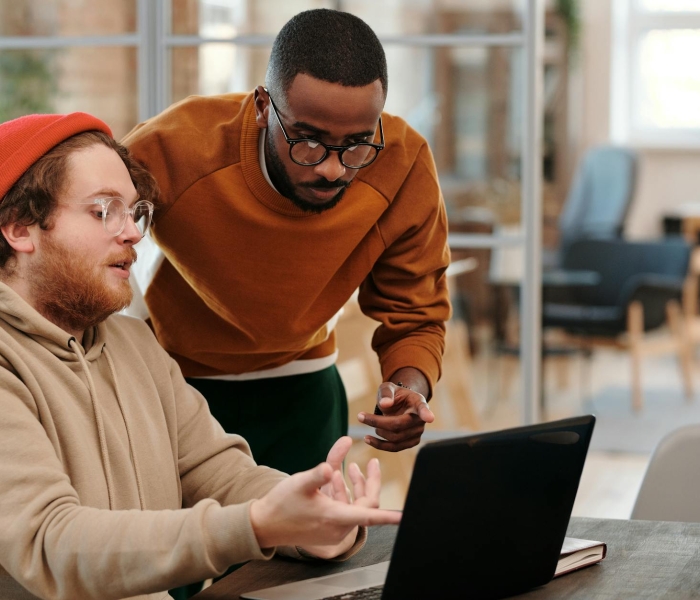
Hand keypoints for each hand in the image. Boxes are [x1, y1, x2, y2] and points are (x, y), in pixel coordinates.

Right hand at [249, 437, 400, 557]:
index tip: (405, 517)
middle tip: (371, 462)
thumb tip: (336, 457)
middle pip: (366, 504)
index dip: (390, 517)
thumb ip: (322, 469)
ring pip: (355, 506)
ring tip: (350, 465)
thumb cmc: (281, 504)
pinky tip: (335, 476)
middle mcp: (338, 527)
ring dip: (355, 485)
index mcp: (335, 517)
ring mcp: (334, 529)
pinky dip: (343, 492)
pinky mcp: (328, 528)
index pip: (370, 516)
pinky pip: (345, 509)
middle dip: (369, 482)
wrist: (263, 525)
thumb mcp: (301, 482)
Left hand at [357, 382, 433, 451]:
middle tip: (360, 416)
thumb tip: (385, 404)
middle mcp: (420, 419)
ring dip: (378, 431)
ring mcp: (417, 433)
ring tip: (367, 421)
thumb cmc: (394, 395)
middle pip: (399, 425)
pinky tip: (368, 439)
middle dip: (377, 422)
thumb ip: (386, 393)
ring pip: (395, 438)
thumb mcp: (388, 388)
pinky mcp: (411, 442)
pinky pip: (395, 447)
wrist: (400, 405)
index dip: (426, 413)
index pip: (422, 408)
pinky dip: (380, 445)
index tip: (429, 418)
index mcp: (418, 402)